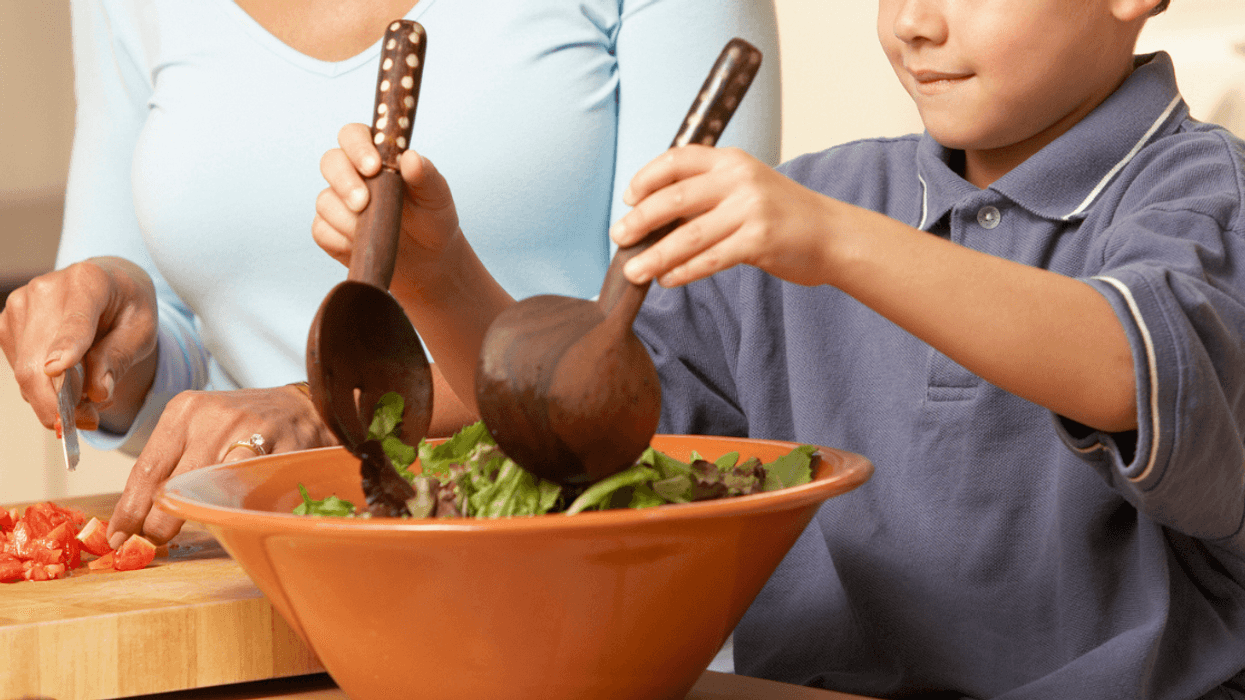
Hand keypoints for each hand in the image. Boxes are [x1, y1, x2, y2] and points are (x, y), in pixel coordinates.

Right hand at [0, 256, 156, 433]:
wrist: (107, 285)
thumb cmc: (128, 307)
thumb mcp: (142, 329)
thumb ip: (119, 357)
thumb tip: (97, 393)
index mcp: (89, 280)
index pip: (75, 321)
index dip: (65, 346)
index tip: (58, 369)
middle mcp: (46, 289)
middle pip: (39, 358)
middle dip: (60, 401)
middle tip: (87, 423)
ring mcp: (20, 306)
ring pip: (26, 371)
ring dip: (54, 399)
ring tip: (89, 402)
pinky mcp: (7, 324)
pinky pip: (21, 371)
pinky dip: (44, 389)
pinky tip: (70, 384)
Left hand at [106, 383, 338, 547]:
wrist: (301, 406)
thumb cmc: (242, 423)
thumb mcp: (200, 426)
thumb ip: (172, 462)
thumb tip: (136, 514)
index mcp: (185, 410)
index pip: (147, 469)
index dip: (129, 509)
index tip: (118, 536)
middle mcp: (214, 419)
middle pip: (173, 485)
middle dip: (156, 523)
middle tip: (148, 543)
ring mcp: (249, 434)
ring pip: (209, 493)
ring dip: (193, 520)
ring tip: (181, 535)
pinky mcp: (279, 452)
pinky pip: (248, 495)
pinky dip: (233, 512)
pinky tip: (226, 520)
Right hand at [314, 123, 461, 293]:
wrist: (427, 257)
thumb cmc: (431, 217)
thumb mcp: (436, 195)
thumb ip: (425, 175)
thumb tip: (411, 157)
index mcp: (375, 153)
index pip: (353, 135)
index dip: (357, 147)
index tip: (373, 167)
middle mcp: (351, 172)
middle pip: (330, 162)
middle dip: (344, 182)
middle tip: (363, 203)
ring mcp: (337, 201)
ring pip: (325, 200)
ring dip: (347, 218)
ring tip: (374, 231)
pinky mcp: (329, 230)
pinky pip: (322, 231)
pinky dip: (341, 240)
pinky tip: (362, 245)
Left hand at [609, 146, 841, 287]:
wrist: (832, 234)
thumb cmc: (782, 214)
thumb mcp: (745, 188)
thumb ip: (706, 194)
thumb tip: (652, 214)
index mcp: (731, 160)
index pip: (678, 160)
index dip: (646, 178)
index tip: (628, 199)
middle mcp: (740, 179)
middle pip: (675, 198)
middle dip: (640, 221)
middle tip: (618, 238)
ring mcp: (751, 209)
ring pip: (688, 234)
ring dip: (655, 255)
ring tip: (633, 271)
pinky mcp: (759, 240)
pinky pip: (711, 259)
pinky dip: (684, 271)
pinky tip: (667, 280)